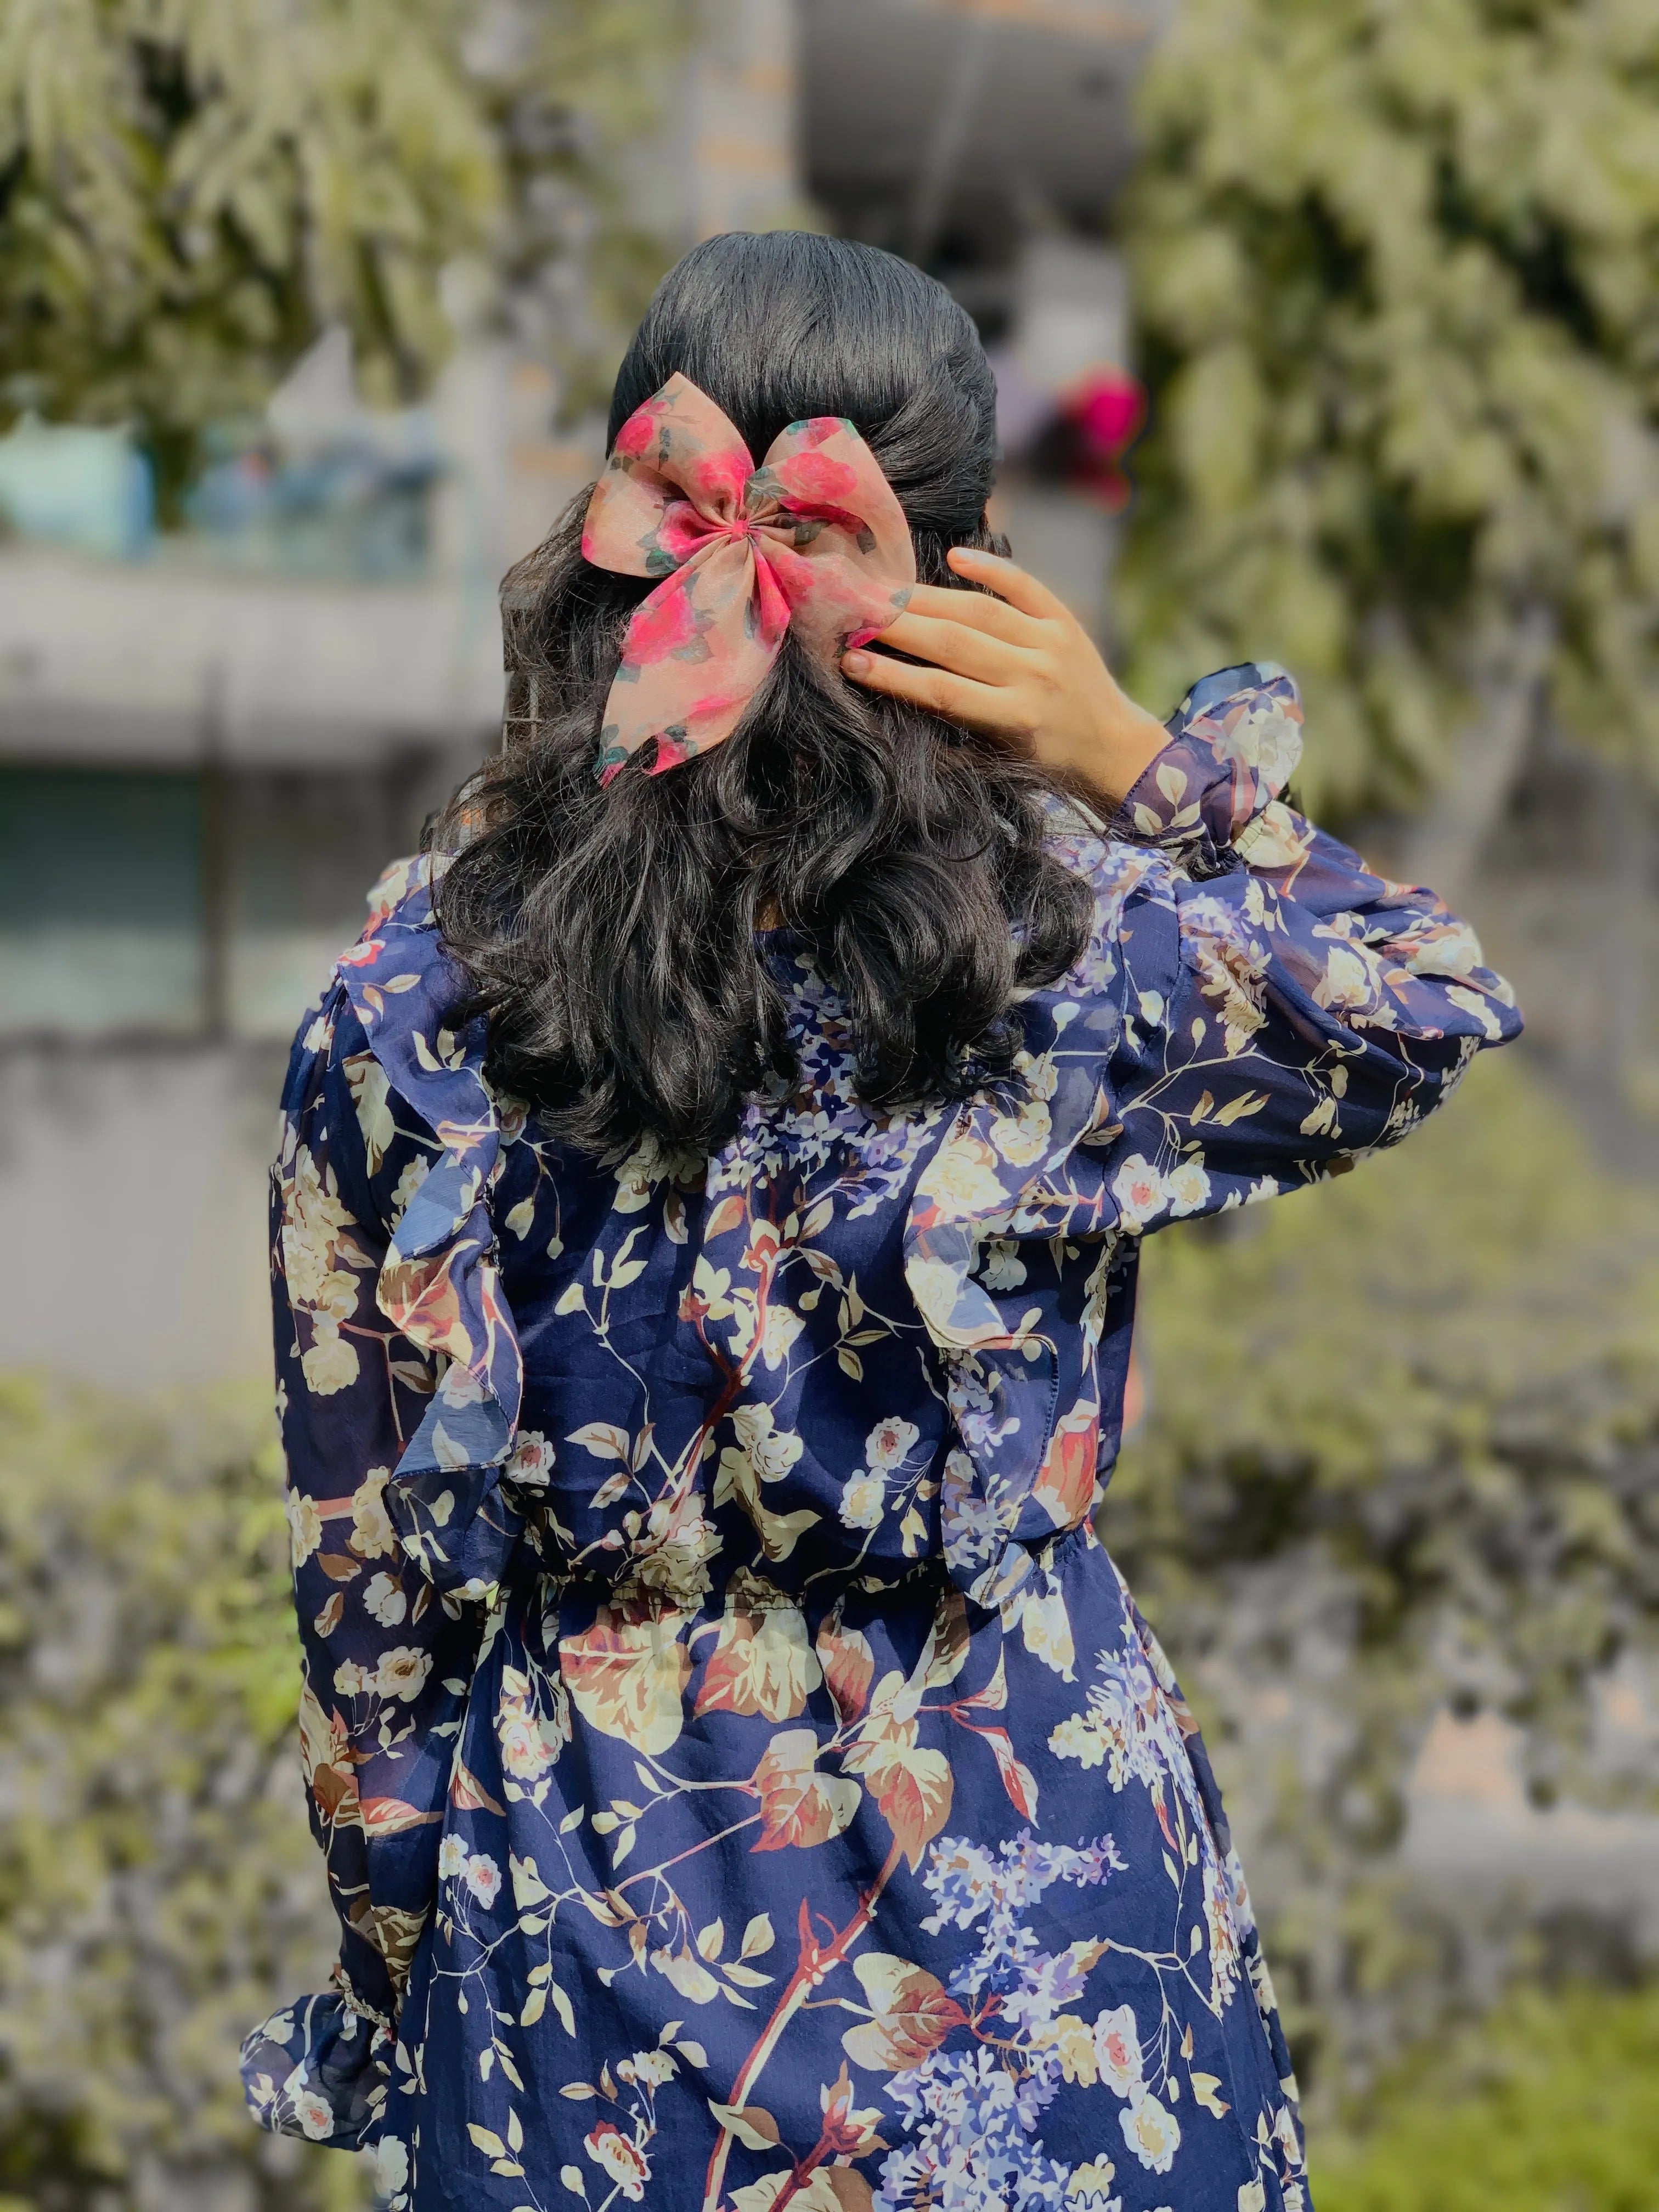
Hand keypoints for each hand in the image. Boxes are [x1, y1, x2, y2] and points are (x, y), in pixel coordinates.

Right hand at [840, 546, 1168, 804]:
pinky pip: (1025, 586)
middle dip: (898, 627)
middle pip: (953, 643)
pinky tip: (954, 557)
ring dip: (927, 599)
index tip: (851, 661)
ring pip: (979, 612)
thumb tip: (897, 702)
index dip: (893, 675)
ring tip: (886, 593)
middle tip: (855, 613)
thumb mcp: (1001, 762)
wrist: (1117, 750)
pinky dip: (990, 569)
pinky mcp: (1065, 622)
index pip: (941, 691)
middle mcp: (1032, 677)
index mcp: (1013, 718)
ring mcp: (1050, 645)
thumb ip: (955, 738)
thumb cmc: (1048, 762)